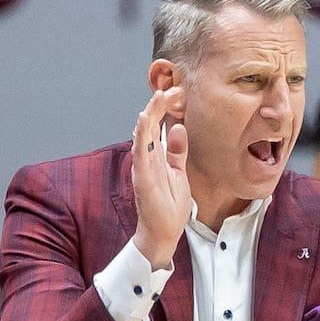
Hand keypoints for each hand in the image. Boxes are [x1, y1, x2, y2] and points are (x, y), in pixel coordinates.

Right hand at [130, 88, 188, 268]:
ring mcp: (143, 166)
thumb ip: (177, 151)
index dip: (164, 109)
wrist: (164, 232)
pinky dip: (141, 135)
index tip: (176, 93)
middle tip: (168, 89)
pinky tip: (143, 120)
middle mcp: (147, 158)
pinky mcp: (142, 176)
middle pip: (150, 126)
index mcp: (156, 156)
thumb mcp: (179, 172)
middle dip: (158, 106)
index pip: (158, 126)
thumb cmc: (169, 206)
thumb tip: (178, 127)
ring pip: (144, 134)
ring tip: (156, 97)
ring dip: (149, 114)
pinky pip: (140, 152)